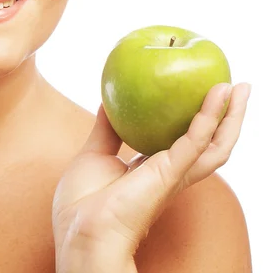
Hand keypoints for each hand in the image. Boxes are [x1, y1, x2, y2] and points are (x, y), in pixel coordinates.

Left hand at [52, 82, 250, 271]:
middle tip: (238, 87)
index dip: (201, 122)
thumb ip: (106, 130)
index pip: (188, 144)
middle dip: (228, 117)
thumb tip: (107, 101)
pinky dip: (210, 117)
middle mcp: (171, 173)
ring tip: (240, 88)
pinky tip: (217, 95)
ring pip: (215, 144)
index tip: (207, 94)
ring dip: (231, 116)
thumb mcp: (95, 154)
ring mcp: (173, 175)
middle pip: (211, 144)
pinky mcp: (169, 174)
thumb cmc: (81, 203)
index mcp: (154, 171)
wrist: (78, 231)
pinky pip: (195, 141)